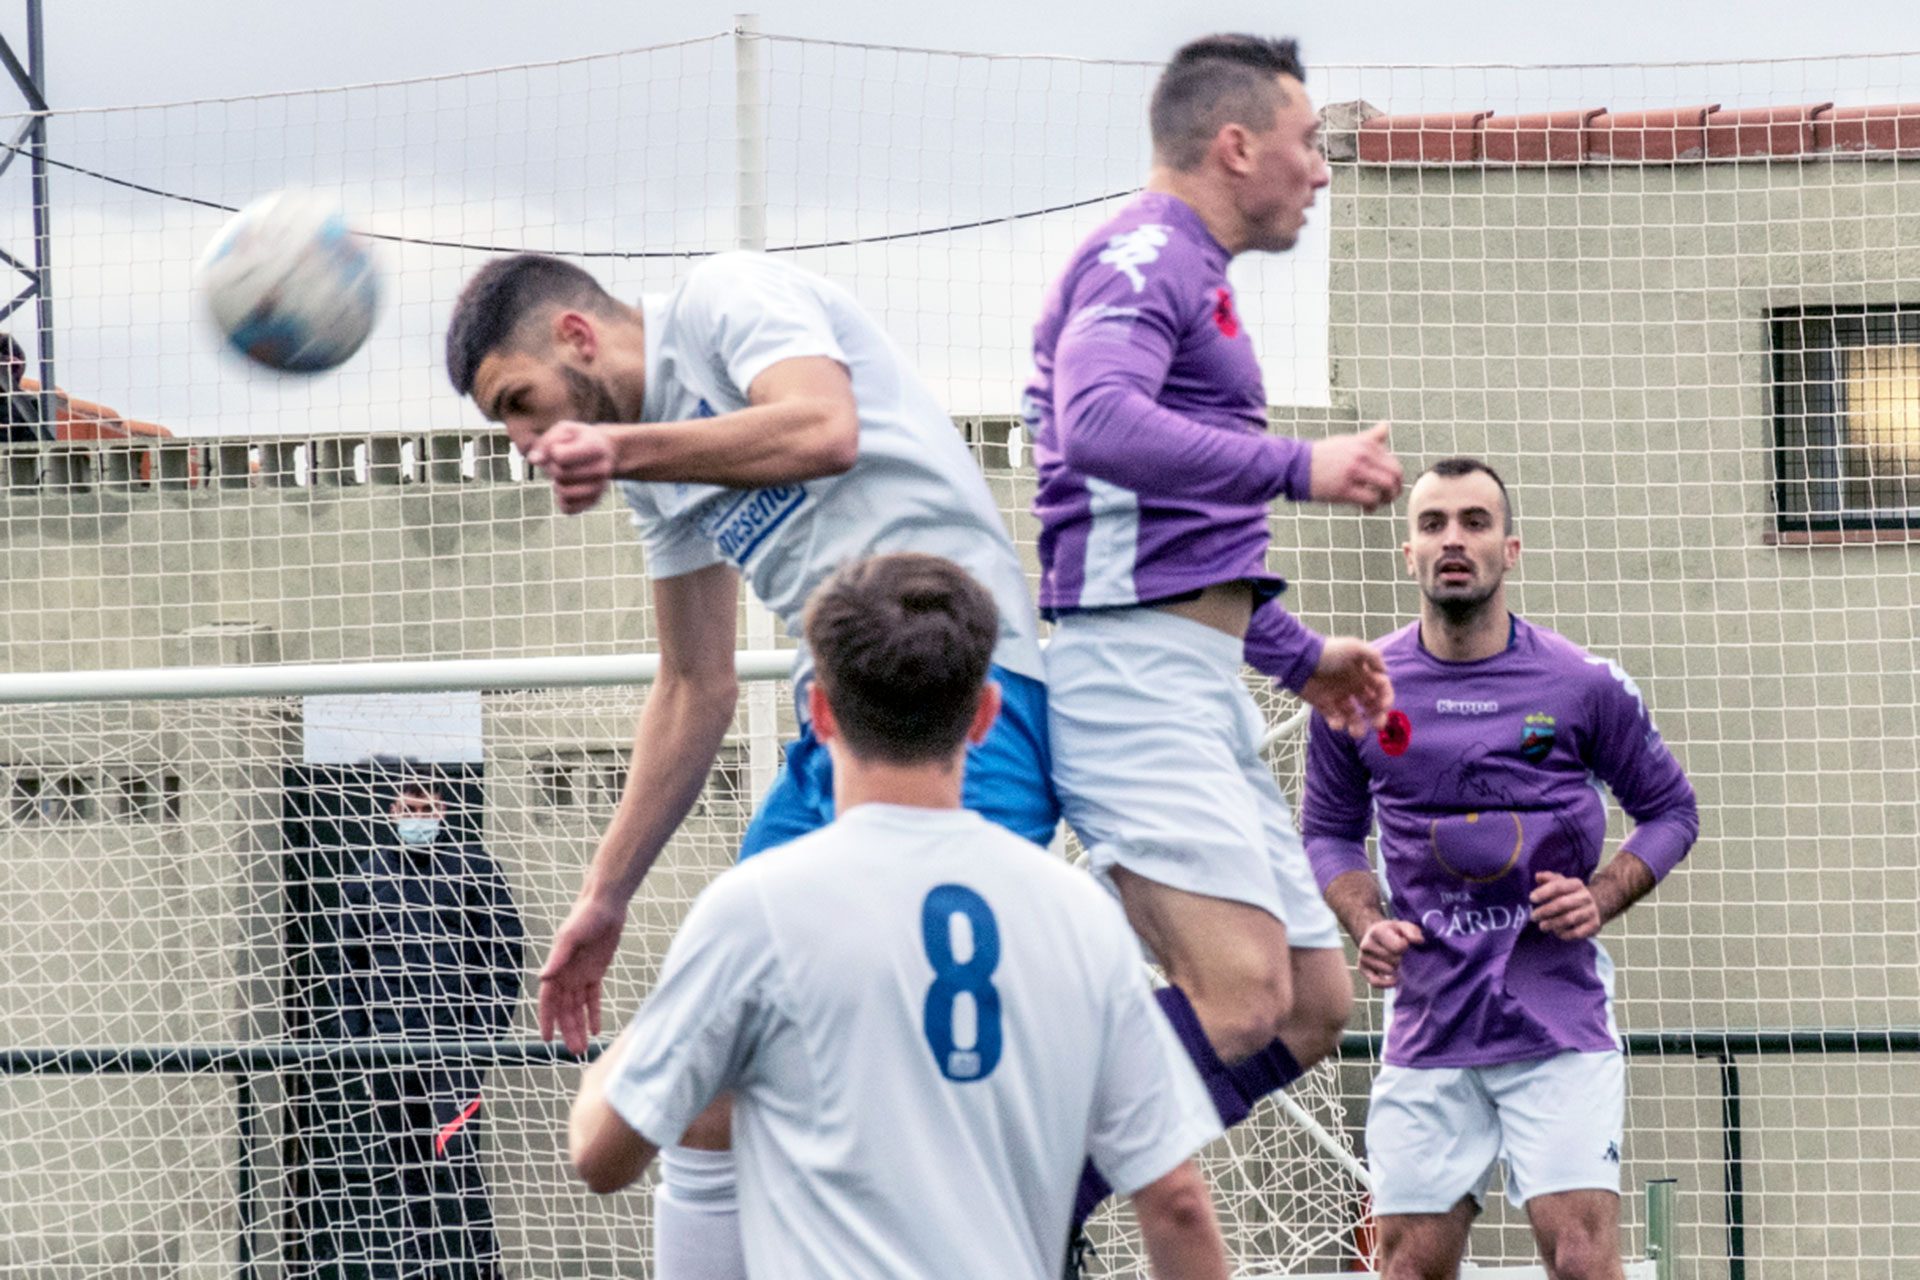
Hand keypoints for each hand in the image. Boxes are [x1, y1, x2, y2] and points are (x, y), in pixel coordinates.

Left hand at [526, 421, 615, 513]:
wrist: (604, 450)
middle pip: (560, 474)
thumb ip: (546, 442)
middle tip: (559, 462)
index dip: (552, 452)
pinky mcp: (594, 501)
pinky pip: (568, 509)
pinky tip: (567, 488)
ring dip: (556, 484)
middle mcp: (602, 468)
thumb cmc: (578, 439)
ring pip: (564, 493)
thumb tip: (534, 460)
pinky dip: (562, 500)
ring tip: (563, 475)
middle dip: (552, 468)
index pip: (560, 456)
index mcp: (595, 447)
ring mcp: (600, 487)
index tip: (559, 448)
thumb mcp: (563, 430)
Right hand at [539, 895, 627, 1054]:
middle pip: (565, 1010)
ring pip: (578, 1008)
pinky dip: (594, 1013)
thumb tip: (542, 977)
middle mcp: (565, 975)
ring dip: (579, 1027)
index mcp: (555, 969)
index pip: (548, 1002)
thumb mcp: (570, 937)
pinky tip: (596, 1030)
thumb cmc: (584, 917)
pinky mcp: (596, 972)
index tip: (547, 1040)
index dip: (547, 1021)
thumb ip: (557, 958)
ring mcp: (580, 975)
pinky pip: (593, 998)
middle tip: (574, 1052)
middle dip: (568, 1031)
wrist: (605, 906)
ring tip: (583, 1048)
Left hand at [1300, 636, 1393, 735]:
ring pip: (1354, 717)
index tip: (1384, 705)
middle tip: (1377, 725)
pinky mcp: (1324, 705)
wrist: (1300, 660)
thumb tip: (1385, 671)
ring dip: (1358, 726)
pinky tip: (1336, 723)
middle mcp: (1353, 686)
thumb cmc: (1327, 652)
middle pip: (1371, 705)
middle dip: (1377, 716)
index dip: (1386, 697)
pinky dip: (1338, 724)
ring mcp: (1338, 696)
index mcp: (1362, 673)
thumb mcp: (1353, 647)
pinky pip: (1335, 719)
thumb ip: (1373, 656)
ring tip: (1356, 732)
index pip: (1381, 688)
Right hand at [1309, 422, 1402, 511]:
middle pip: (1395, 473)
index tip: (1386, 485)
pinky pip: (1370, 499)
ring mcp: (1354, 472)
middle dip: (1396, 488)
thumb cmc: (1323, 455)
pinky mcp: (1344, 489)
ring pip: (1387, 486)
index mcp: (1365, 444)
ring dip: (1388, 498)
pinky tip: (1366, 508)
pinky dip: (1373, 506)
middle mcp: (1362, 455)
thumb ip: (1369, 437)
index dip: (1394, 477)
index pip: (1393, 461)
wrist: (1297, 466)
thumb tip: (1385, 425)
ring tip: (1380, 503)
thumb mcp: (1347, 441)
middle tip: (1389, 497)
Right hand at [1357, 919, 1423, 987]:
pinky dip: (1386, 984)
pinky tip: (1395, 980)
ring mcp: (1363, 957)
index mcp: (1377, 932)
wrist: (1374, 934)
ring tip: (1394, 961)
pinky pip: (1375, 982)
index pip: (1398, 947)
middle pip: (1393, 960)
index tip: (1404, 943)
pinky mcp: (1362, 968)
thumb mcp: (1404, 926)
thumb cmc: (1393, 932)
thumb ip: (1413, 931)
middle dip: (1400, 958)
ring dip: (1395, 968)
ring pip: (1386, 970)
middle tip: (1399, 953)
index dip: (1405, 947)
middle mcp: (1366, 944)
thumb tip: (1418, 941)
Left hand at [1529, 871, 1602, 939]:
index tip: (1531, 898)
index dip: (1544, 892)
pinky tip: (1556, 932)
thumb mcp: (1562, 883)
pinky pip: (1577, 932)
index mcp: (1576, 884)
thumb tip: (1537, 876)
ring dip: (1553, 923)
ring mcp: (1591, 911)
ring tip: (1542, 926)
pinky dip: (1564, 934)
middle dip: (1545, 911)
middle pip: (1563, 903)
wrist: (1596, 905)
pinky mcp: (1594, 925)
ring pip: (1569, 919)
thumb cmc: (1572, 895)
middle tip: (1533, 916)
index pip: (1559, 886)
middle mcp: (1585, 897)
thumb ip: (1549, 879)